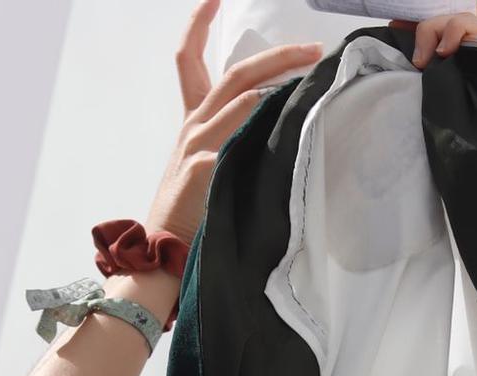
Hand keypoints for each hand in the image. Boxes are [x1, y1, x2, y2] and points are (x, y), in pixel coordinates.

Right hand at [148, 0, 323, 241]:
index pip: (188, 58)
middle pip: (235, 73)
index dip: (198, 23)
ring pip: (242, 100)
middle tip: (312, 47)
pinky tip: (291, 125)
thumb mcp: (207, 164)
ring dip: (280, 85)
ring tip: (315, 80)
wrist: (161, 250)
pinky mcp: (206, 169)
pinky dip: (264, 127)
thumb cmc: (189, 211)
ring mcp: (198, 145)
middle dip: (277, 55)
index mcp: (192, 119)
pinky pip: (239, 140)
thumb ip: (232, 138)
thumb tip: (274, 117)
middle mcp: (194, 125)